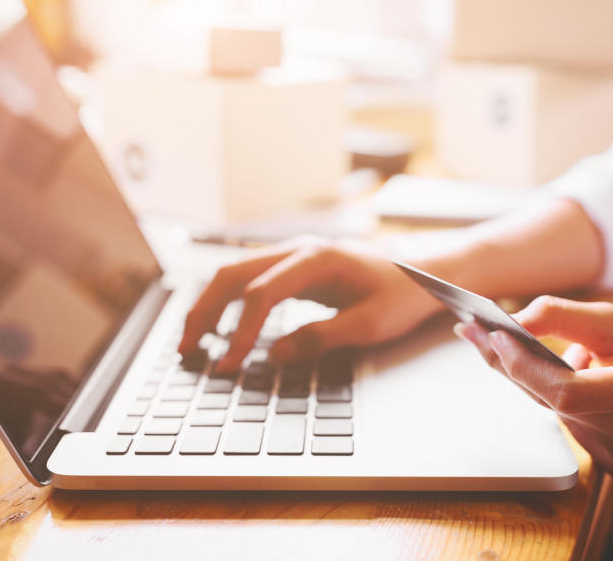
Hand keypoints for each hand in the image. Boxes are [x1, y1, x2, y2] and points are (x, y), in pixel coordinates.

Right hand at [178, 236, 442, 371]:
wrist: (425, 273)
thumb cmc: (403, 295)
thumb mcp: (369, 324)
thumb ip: (321, 339)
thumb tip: (274, 357)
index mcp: (318, 258)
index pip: (262, 294)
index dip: (241, 331)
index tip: (230, 364)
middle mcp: (299, 249)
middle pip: (234, 274)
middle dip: (205, 311)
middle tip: (186, 349)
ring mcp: (295, 254)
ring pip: (236, 272)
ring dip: (210, 303)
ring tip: (192, 340)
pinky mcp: (295, 267)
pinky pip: (251, 278)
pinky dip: (228, 300)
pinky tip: (218, 324)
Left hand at [456, 295, 612, 484]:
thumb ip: (563, 315)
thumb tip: (510, 323)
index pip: (570, 390)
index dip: (525, 366)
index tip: (494, 336)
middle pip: (557, 404)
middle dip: (518, 367)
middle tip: (482, 335)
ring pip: (560, 417)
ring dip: (546, 385)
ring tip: (576, 359)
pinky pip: (572, 432)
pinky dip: (566, 406)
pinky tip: (589, 388)